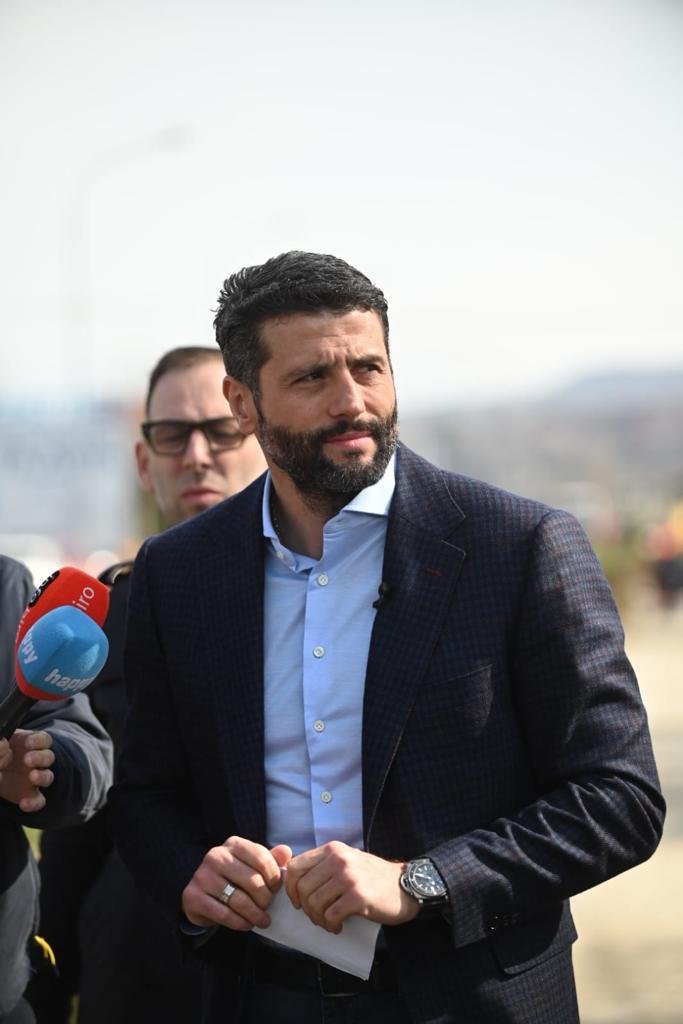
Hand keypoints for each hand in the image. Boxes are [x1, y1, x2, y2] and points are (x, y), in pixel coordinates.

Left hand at [0, 730, 54, 811]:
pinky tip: (23, 803)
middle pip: (48, 757)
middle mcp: (39, 761)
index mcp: (33, 744)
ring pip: (48, 776)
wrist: (0, 768)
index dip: (38, 741)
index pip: (44, 740)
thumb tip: (1, 741)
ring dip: (42, 776)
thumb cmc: (2, 752)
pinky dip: (34, 803)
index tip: (27, 743)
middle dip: (40, 758)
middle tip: (27, 759)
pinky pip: (39, 800)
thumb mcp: (3, 743)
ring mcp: (37, 778)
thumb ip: (3, 741)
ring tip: (32, 776)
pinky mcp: (32, 795)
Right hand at [181, 836, 291, 930]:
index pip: (261, 857)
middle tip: (268, 907)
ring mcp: (202, 875)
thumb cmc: (233, 879)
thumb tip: (286, 852)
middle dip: (265, 899)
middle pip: (252, 880)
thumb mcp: (251, 865)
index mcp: (233, 844)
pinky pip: (224, 914)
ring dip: (255, 914)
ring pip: (239, 900)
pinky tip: (247, 925)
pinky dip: (240, 923)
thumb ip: (270, 859)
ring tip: (263, 920)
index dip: (274, 876)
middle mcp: (216, 856)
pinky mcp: (193, 896)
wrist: (201, 897)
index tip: (277, 890)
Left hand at [285, 841, 419, 933]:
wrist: (404, 886)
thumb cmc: (373, 877)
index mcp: (332, 850)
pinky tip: (338, 926)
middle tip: (317, 916)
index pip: (295, 867)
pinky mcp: (358, 896)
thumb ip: (324, 866)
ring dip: (318, 919)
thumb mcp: (347, 861)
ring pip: (314, 903)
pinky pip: (330, 916)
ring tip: (328, 922)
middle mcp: (338, 859)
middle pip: (302, 888)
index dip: (290, 888)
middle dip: (306, 908)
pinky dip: (331, 926)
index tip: (297, 902)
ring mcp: (348, 877)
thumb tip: (294, 882)